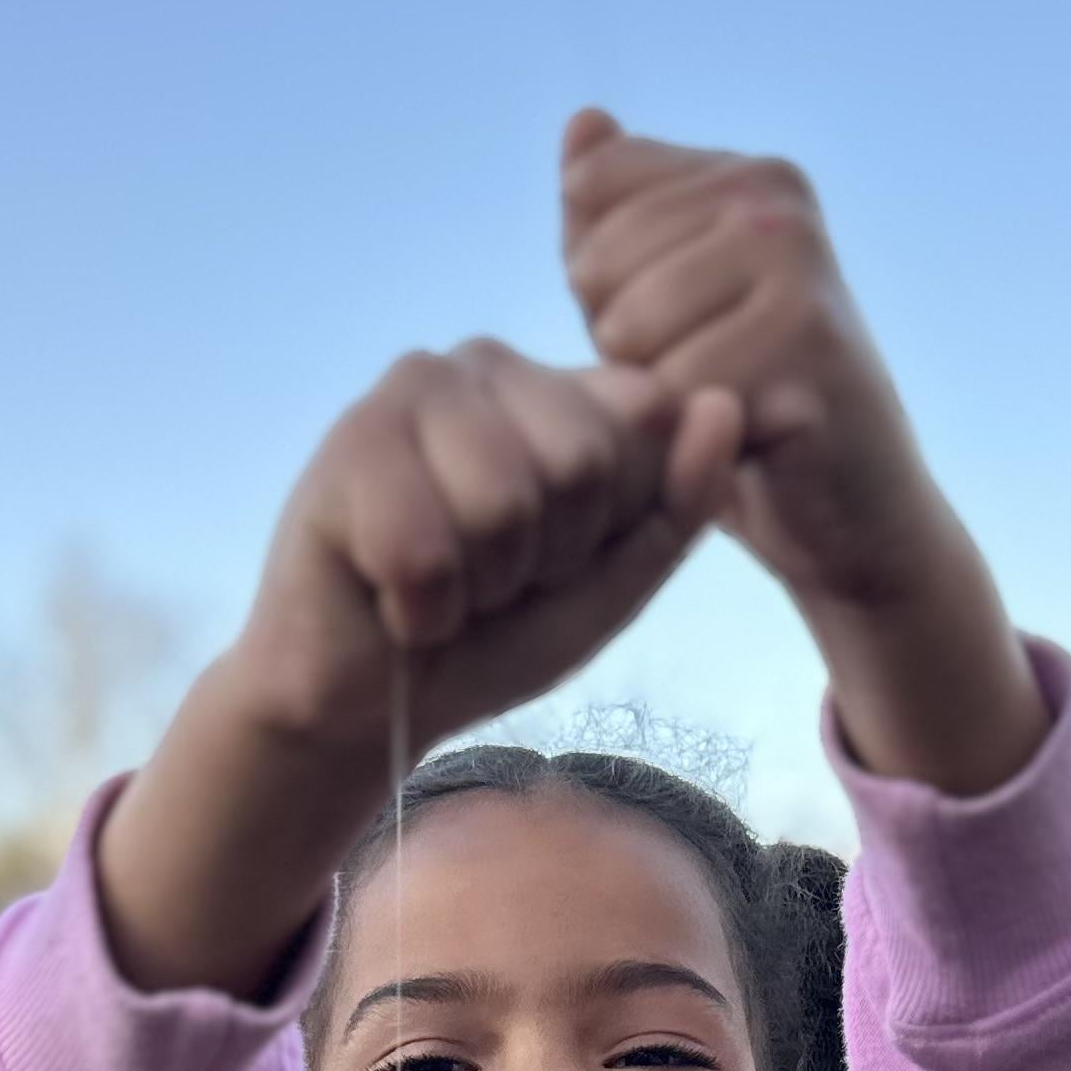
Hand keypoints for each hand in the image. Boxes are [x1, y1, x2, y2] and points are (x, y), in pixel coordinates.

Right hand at [225, 340, 742, 766]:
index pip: (646, 419)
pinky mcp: (347, 442)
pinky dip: (417, 609)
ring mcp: (413, 389)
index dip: (608, 526)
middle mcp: (489, 363)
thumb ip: (676, 503)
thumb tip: (723, 403)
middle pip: (580, 460)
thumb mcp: (609, 585)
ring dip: (477, 586)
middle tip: (489, 580)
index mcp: (560, 385)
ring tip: (440, 586)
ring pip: (502, 502)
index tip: (557, 561)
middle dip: (543, 559)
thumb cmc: (488, 639)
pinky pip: (423, 548)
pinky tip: (388, 597)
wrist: (367, 708)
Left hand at [560, 113, 1047, 790]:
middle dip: (624, 348)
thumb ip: (614, 217)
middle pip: (600, 265)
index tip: (677, 326)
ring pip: (628, 329)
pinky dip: (685, 440)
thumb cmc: (744, 404)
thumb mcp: (660, 300)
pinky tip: (742, 444)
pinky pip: (674, 393)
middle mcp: (777, 202)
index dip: (602, 282)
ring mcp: (798, 269)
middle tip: (705, 381)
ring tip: (721, 409)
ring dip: (652, 397)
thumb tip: (582, 120)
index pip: (592, 191)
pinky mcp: (804, 349)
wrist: (848, 513)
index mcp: (748, 175)